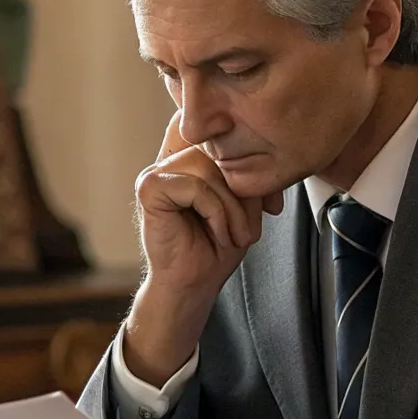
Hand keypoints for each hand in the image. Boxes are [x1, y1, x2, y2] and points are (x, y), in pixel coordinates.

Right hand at [126, 111, 283, 382]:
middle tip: (249, 229)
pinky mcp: (149, 188)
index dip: (248, 165)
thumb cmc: (217, 245)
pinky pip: (196, 187)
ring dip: (233, 208)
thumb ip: (248, 172)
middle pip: (220, 153)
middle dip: (245, 193)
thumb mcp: (245, 202)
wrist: (195, 283)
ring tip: (235, 235)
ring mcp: (156, 172)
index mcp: (190, 158)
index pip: (221, 135)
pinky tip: (216, 234)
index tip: (267, 204)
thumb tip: (268, 148)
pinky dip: (216, 213)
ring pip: (210, 170)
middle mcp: (171, 159)